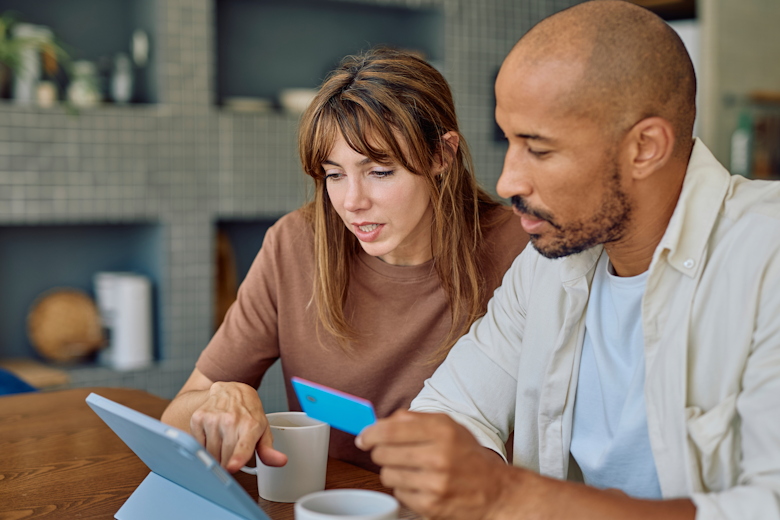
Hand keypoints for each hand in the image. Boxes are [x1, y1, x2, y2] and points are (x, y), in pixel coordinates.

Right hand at [190, 381, 287, 471]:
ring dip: (216, 457)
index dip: (238, 457)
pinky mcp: (198, 419)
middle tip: (233, 457)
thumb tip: (281, 461)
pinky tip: (212, 437)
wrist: (231, 390)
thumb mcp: (262, 429)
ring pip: (210, 454)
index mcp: (250, 425)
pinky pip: (198, 446)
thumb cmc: (248, 413)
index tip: (232, 467)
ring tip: (223, 445)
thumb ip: (268, 450)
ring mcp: (213, 419)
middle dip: (228, 464)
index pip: (243, 445)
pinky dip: (204, 448)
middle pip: (224, 457)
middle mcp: (231, 420)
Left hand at [356, 410, 510, 519]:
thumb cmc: (469, 456)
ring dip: (392, 471)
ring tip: (410, 469)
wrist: (497, 491)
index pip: (390, 430)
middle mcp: (439, 456)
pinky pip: (398, 494)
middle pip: (383, 453)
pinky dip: (404, 489)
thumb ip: (414, 419)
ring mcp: (435, 483)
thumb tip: (379, 422)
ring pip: (387, 475)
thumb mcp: (448, 427)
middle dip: (381, 452)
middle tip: (390, 453)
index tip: (363, 437)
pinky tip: (420, 484)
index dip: (370, 434)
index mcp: (442, 431)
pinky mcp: (431, 506)